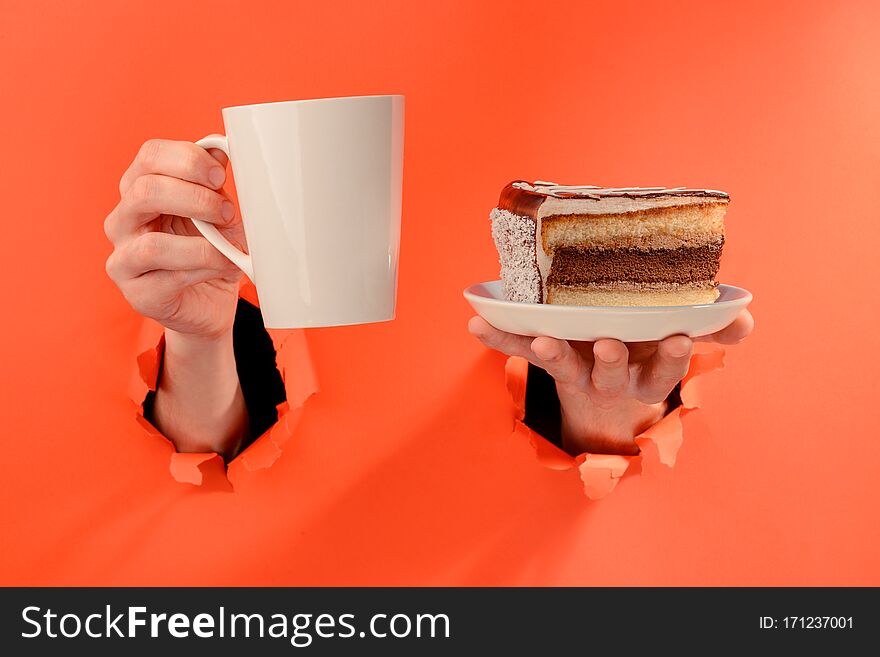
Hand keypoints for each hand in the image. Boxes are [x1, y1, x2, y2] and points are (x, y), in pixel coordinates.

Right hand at [104, 138, 244, 337]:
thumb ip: (213, 180)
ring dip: (201, 245)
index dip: (187, 159)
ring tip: (228, 248)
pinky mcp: (138, 294)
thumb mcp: (217, 209)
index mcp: (139, 189)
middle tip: (227, 212)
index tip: (220, 175)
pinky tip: (222, 267)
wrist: (212, 301)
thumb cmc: (211, 249)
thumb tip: (220, 147)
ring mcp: (123, 259)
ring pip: (152, 245)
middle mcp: (123, 221)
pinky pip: (169, 278)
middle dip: (196, 199)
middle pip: (145, 192)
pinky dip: (204, 270)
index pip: (149, 156)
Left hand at [468, 310, 753, 455]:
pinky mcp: (548, 358)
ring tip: (542, 340)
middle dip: (613, 361)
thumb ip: (712, 330)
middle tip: (611, 345)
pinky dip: (501, 338)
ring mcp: (576, 371)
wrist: (603, 398)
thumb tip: (745, 319)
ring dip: (553, 353)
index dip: (671, 358)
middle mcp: (611, 378)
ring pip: (564, 367)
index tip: (677, 337)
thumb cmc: (645, 354)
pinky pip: (522, 349)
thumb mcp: (677, 343)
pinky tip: (477, 323)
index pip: (664, 368)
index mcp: (646, 373)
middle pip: (613, 374)